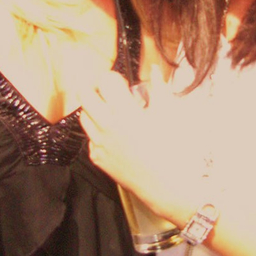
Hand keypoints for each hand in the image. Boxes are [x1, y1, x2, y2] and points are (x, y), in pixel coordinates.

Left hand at [79, 70, 203, 226]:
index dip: (112, 78)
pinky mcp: (98, 158)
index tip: (121, 83)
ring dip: (94, 109)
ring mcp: (100, 143)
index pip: (104, 81)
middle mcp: (107, 126)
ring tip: (111, 112)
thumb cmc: (171, 150)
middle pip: (84, 94)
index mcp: (125, 112)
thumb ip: (160, 88)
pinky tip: (114, 134)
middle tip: (108, 92)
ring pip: (83, 116)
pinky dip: (98, 132)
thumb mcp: (168, 114)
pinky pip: (90, 138)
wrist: (166, 185)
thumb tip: (156, 70)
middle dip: (95, 89)